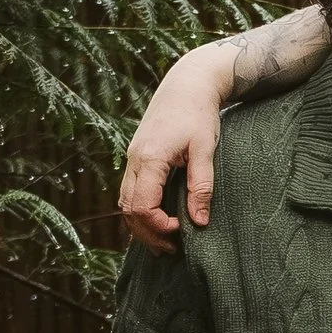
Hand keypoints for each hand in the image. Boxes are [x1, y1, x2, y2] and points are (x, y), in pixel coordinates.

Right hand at [120, 52, 233, 255]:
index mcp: (150, 158)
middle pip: (128, 208)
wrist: (187, 84)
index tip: (181, 230)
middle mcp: (134, 160)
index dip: (158, 226)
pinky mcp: (136, 156)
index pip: (142, 206)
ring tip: (164, 241)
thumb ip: (202, 186)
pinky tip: (157, 220)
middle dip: (147, 233)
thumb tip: (200, 222)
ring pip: (125, 201)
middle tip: (171, 249)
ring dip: (141, 224)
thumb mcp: (206, 149)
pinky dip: (139, 209)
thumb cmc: (199, 114)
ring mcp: (132, 158)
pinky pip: (130, 190)